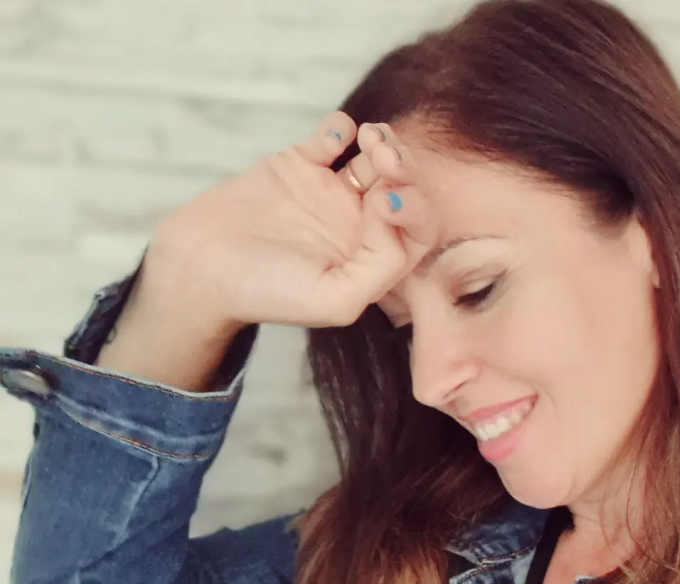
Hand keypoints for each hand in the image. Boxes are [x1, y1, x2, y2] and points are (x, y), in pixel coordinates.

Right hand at [145, 110, 439, 330]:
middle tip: (381, 158)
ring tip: (369, 139)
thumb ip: (380, 268)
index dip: (414, 209)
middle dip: (406, 168)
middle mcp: (359, 228)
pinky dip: (341, 128)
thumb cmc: (267, 294)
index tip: (381, 203)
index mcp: (373, 263)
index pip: (419, 230)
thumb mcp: (336, 301)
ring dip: (385, 142)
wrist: (201, 268)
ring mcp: (331, 194)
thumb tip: (392, 215)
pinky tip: (331, 139)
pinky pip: (334, 137)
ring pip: (379, 159)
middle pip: (406, 188)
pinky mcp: (300, 167)